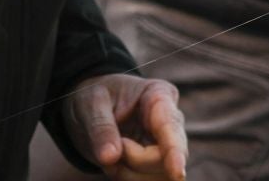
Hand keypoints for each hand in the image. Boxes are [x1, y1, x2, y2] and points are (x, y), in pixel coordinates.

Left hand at [64, 72, 186, 179]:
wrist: (93, 109)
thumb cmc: (96, 96)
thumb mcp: (91, 102)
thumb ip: (100, 127)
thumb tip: (110, 157)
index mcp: (159, 96)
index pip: (170, 126)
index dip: (174, 152)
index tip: (177, 174)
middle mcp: (171, 123)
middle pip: (166, 158)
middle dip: (133, 162)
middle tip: (108, 150)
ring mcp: (169, 146)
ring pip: (160, 176)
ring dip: (128, 174)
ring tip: (108, 154)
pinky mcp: (161, 165)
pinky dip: (127, 179)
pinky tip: (114, 164)